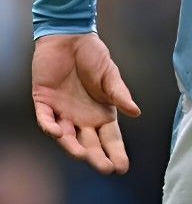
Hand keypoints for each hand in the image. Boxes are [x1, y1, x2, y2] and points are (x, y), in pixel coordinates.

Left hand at [32, 32, 140, 173]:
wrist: (69, 35)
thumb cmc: (92, 54)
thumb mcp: (111, 75)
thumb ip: (120, 94)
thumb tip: (136, 112)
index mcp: (101, 113)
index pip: (110, 139)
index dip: (116, 152)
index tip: (122, 167)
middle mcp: (82, 118)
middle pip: (90, 144)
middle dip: (97, 157)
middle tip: (105, 168)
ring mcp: (62, 112)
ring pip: (67, 137)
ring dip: (73, 147)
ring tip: (83, 155)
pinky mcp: (44, 102)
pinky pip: (45, 119)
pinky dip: (50, 126)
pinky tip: (59, 132)